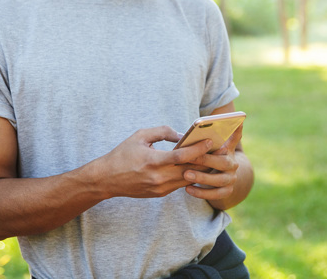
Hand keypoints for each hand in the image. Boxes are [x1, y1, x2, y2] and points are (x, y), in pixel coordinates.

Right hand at [94, 126, 213, 199]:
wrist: (107, 179)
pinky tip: (195, 167)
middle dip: (205, 160)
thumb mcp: (140, 136)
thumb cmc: (122, 154)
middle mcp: (159, 177)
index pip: (182, 156)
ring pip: (187, 179)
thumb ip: (162, 132)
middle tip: (218, 150)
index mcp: (153, 161)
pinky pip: (179, 184)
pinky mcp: (160, 194)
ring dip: (200, 169)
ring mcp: (160, 188)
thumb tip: (181, 135)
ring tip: (211, 158)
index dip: (198, 149)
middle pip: (190, 170)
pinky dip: (189, 176)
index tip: (210, 141)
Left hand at [181, 125, 242, 204]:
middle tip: (189, 158)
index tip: (236, 122)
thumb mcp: (208, 147)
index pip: (234, 139)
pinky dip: (201, 192)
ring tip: (186, 175)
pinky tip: (188, 189)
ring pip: (219, 180)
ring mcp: (231, 179)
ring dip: (202, 178)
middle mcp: (233, 164)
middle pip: (223, 162)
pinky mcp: (226, 191)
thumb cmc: (207, 158)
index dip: (236, 132)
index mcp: (228, 150)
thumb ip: (205, 139)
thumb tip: (199, 125)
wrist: (219, 178)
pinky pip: (215, 194)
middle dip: (205, 160)